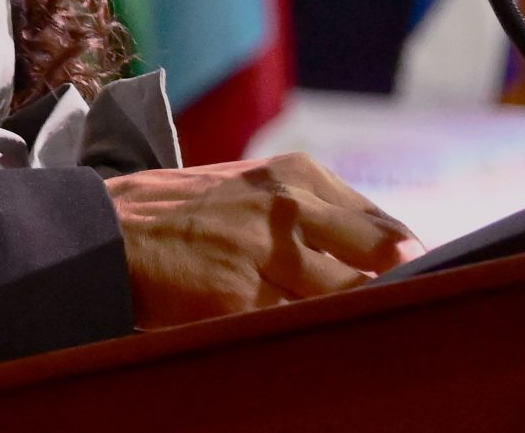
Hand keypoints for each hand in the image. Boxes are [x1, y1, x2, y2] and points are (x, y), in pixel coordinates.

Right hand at [104, 153, 423, 327]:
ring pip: (347, 296)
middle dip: (400, 290)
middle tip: (413, 315)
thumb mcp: (249, 191)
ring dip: (361, 318)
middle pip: (380, 259)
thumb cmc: (180, 217)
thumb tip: (393, 253)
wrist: (102, 236)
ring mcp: (264, 251)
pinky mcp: (240, 296)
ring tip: (374, 340)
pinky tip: (319, 348)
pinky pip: (300, 325)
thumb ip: (313, 214)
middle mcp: (286, 206)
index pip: (384, 227)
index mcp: (294, 176)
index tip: (422, 288)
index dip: (407, 265)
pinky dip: (317, 339)